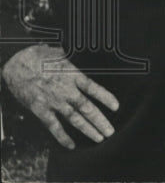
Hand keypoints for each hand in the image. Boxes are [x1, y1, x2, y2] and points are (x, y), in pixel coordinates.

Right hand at [1, 44, 117, 148]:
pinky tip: (71, 144)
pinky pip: (53, 126)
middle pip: (86, 107)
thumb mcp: (61, 53)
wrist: (15, 64)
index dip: (105, 97)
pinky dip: (62, 136)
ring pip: (74, 118)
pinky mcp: (40, 109)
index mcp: (72, 75)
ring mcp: (53, 101)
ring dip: (87, 129)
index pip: (93, 88)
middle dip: (100, 120)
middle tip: (110, 131)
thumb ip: (75, 60)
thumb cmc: (39, 57)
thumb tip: (87, 53)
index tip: (116, 107)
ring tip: (99, 138)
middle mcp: (65, 89)